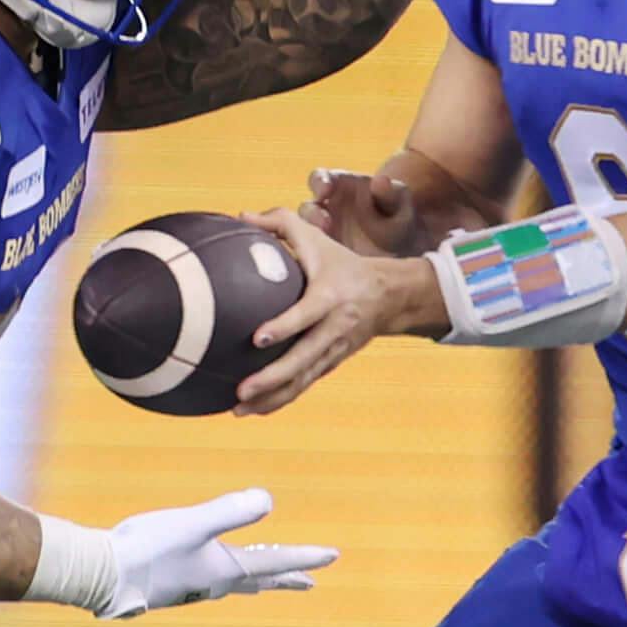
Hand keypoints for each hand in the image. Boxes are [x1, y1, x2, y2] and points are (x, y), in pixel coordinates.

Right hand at [105, 488, 334, 617]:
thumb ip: (230, 511)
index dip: (306, 558)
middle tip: (310, 583)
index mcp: (226, 569)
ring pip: (236, 581)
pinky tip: (212, 569)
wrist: (104, 574)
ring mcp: (192, 585)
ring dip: (257, 577)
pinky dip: (226, 574)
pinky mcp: (172, 583)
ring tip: (266, 577)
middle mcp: (214, 582)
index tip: (333, 557)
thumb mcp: (194, 523)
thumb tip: (266, 500)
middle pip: (260, 579)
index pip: (275, 563)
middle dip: (285, 577)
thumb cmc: (148, 548)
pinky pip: (211, 578)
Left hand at [236, 209, 427, 414]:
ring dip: (272, 398)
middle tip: (241, 390)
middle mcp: (334, 328)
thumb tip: (240, 216)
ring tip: (238, 408)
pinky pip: (303, 385)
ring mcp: (333, 350)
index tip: (257, 338)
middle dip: (273, 378)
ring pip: (302, 380)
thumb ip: (278, 223)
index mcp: (330, 297)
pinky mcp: (330, 363)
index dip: (285, 327)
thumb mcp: (314, 236)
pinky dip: (279, 400)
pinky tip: (250, 409)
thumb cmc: (339, 262)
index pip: (307, 315)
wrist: (387, 296)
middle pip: (304, 360)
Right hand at [303, 166, 426, 256]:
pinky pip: (315, 259)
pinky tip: (333, 269)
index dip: (319, 183)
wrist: (403, 242)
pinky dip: (319, 262)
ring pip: (306, 236)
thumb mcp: (398, 202)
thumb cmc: (396, 212)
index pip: (320, 180)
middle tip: (325, 225)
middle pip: (307, 209)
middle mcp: (324, 210)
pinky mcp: (326, 257)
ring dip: (313, 242)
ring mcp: (323, 234)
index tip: (325, 190)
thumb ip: (388, 193)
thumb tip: (380, 180)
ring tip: (329, 249)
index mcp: (338, 187)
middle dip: (312, 216)